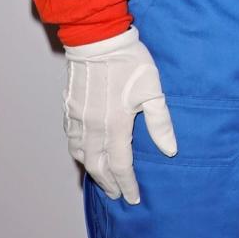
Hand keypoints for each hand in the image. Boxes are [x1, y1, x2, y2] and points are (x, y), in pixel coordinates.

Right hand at [64, 26, 176, 203]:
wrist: (97, 39)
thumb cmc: (129, 62)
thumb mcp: (152, 90)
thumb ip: (160, 122)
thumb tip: (170, 150)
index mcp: (115, 125)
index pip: (121, 166)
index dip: (127, 184)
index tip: (134, 198)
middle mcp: (93, 128)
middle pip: (98, 166)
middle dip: (109, 184)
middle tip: (117, 195)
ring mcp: (77, 119)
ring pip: (81, 156)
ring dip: (92, 171)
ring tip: (102, 179)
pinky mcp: (68, 109)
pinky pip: (71, 140)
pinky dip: (78, 153)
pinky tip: (84, 154)